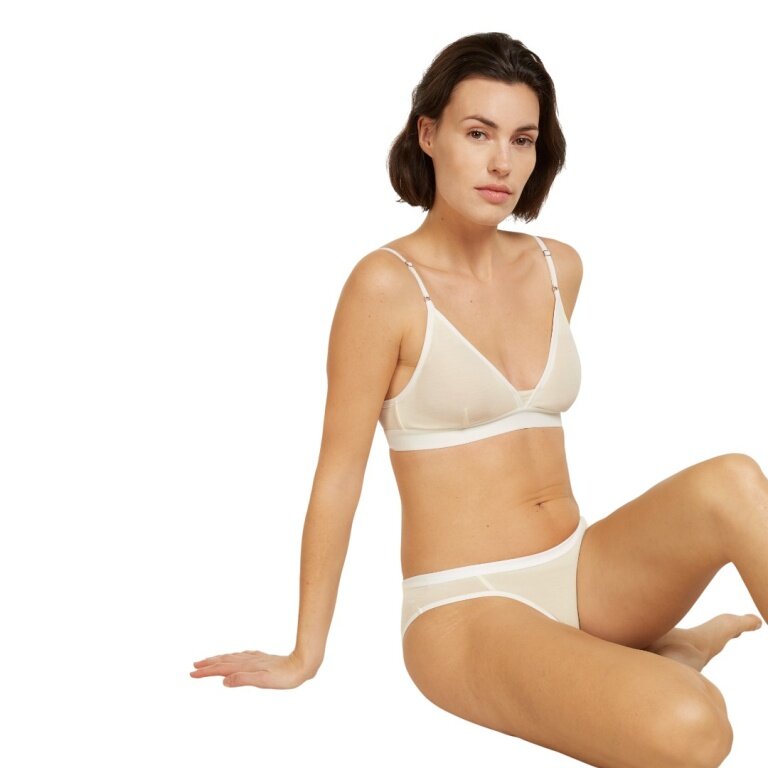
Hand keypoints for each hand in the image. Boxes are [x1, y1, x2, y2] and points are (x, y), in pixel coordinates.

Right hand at [189, 649, 316, 688]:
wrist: (303, 664)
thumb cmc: (285, 676)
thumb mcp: (263, 681)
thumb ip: (243, 679)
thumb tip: (224, 681)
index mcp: (247, 666)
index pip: (221, 669)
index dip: (206, 671)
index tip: (192, 673)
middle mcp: (249, 660)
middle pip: (224, 661)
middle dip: (208, 664)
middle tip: (193, 667)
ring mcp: (256, 658)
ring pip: (232, 658)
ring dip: (219, 659)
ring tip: (208, 661)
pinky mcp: (263, 659)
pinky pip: (243, 656)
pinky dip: (233, 657)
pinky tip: (235, 657)